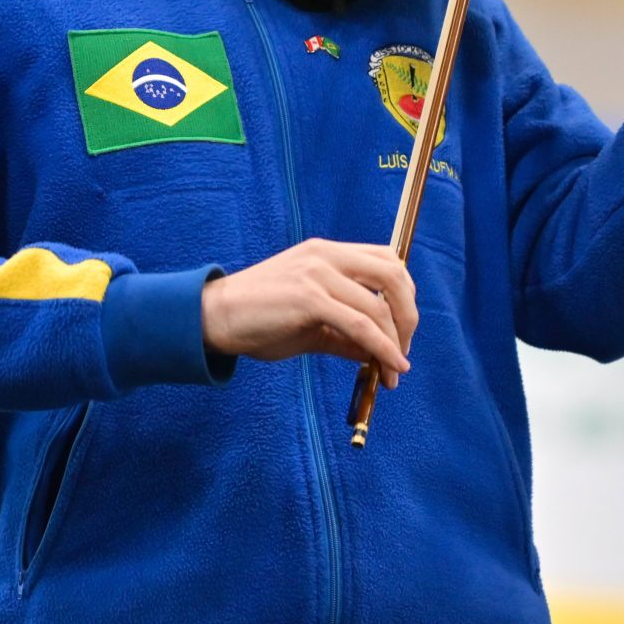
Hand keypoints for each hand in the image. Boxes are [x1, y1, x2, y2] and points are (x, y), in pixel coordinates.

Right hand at [200, 239, 418, 388]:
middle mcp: (326, 255)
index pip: (387, 260)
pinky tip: (387, 367)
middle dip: (409, 315)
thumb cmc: (259, 319)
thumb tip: (382, 353)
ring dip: (396, 342)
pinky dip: (382, 348)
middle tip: (405, 349)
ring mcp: (317, 273)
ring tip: (394, 371)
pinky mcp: (308, 297)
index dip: (404, 295)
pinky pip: (360, 324)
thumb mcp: (311, 322)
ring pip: (378, 306)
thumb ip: (347, 332)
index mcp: (327, 252)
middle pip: (394, 275)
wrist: (215, 317)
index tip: (404, 329)